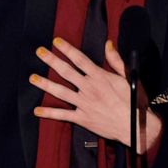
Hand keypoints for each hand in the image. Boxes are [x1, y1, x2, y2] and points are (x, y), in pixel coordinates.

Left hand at [31, 37, 160, 153]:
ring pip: (60, 92)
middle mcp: (89, 88)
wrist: (134, 126)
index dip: (67, 49)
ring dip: (45, 84)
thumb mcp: (128, 76)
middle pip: (66, 71)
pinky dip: (49, 113)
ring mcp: (84, 104)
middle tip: (39, 52)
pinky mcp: (82, 118)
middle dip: (52, 60)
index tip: (56, 41)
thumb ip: (116, 60)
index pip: (79, 59)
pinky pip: (63, 115)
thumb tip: (108, 43)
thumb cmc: (133, 100)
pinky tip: (37, 110)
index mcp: (100, 77)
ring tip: (32, 77)